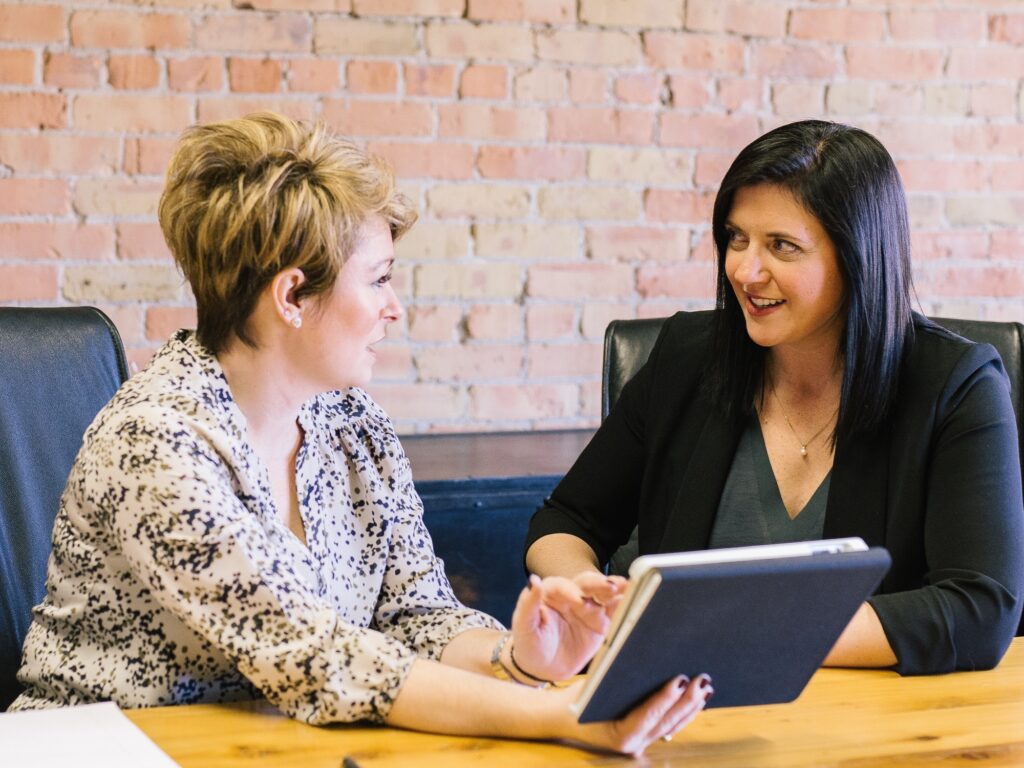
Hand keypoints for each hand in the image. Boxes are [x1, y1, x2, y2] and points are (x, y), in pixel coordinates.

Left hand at [509, 572, 627, 682]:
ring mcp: (589, 608)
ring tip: (628, 587)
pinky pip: (615, 611)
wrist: (543, 668)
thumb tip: (533, 580)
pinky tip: (637, 600)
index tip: (578, 601)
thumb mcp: (524, 627)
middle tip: (611, 587)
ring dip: (616, 589)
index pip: (562, 585)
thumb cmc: (530, 645)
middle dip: (599, 584)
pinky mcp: (602, 622)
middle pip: (587, 584)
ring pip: (604, 594)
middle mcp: (572, 596)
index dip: (570, 591)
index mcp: (551, 593)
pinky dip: (626, 605)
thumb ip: (528, 604)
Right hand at [550, 674, 710, 755]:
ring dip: (691, 707)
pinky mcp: (645, 737)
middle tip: (702, 680)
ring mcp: (641, 743)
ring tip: (705, 687)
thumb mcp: (593, 685)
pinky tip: (696, 699)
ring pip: (672, 726)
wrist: (563, 717)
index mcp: (619, 735)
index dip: (666, 698)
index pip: (648, 716)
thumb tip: (644, 657)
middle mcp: (633, 744)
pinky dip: (683, 712)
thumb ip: (617, 677)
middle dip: (687, 700)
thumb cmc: (577, 698)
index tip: (681, 680)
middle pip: (666, 722)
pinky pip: (669, 726)